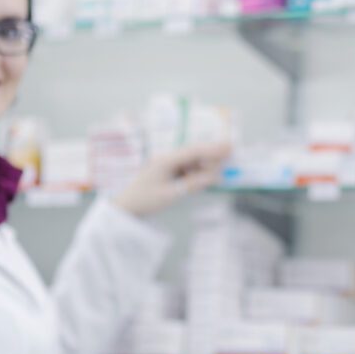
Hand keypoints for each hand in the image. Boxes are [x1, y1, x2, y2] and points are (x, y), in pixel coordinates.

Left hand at [112, 142, 231, 216]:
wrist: (125, 207)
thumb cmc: (144, 200)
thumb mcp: (170, 195)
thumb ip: (192, 184)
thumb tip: (214, 177)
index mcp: (166, 160)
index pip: (194, 151)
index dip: (213, 148)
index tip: (229, 146)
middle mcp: (167, 157)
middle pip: (194, 152)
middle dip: (211, 156)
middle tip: (228, 157)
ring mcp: (167, 163)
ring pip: (192, 160)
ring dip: (204, 166)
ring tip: (215, 174)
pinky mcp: (167, 170)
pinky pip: (186, 167)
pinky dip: (196, 172)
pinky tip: (203, 178)